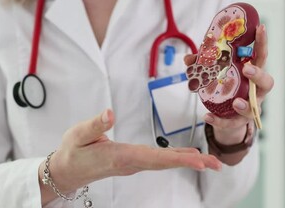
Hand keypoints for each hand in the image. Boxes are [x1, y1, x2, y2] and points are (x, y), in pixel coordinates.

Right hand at [40, 109, 221, 202]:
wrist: (66, 171)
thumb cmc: (72, 152)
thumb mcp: (78, 136)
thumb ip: (94, 125)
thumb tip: (110, 113)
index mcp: (120, 157)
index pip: (153, 158)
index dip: (177, 159)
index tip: (199, 162)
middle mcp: (131, 163)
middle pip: (165, 163)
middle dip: (192, 163)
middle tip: (217, 165)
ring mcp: (133, 164)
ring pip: (165, 163)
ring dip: (188, 161)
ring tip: (211, 161)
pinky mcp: (133, 161)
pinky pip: (159, 160)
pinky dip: (176, 158)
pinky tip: (188, 156)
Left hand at [184, 24, 273, 144]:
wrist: (227, 115)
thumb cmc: (228, 87)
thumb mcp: (218, 73)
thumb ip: (204, 64)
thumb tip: (189, 59)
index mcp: (253, 73)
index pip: (261, 56)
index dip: (262, 42)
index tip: (261, 28)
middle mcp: (257, 90)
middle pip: (266, 82)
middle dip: (258, 74)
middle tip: (246, 69)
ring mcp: (251, 106)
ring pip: (254, 107)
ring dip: (245, 105)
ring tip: (236, 103)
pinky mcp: (239, 121)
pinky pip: (231, 123)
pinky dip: (220, 121)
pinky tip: (208, 116)